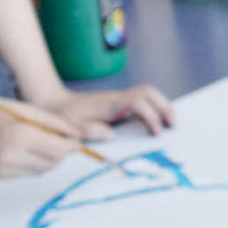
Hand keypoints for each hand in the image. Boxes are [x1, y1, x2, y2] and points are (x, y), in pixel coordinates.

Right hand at [0, 94, 86, 177]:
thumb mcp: (31, 110)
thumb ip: (57, 124)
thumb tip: (78, 139)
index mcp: (21, 135)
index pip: (59, 150)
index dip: (71, 146)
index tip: (75, 141)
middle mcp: (10, 155)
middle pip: (52, 163)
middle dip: (60, 153)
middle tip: (57, 141)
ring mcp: (2, 168)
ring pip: (40, 171)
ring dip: (46, 160)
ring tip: (37, 144)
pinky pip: (25, 173)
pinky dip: (30, 164)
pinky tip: (20, 150)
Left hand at [43, 83, 175, 137]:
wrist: (54, 102)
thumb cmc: (64, 116)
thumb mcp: (72, 127)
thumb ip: (91, 131)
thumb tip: (111, 135)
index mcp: (109, 104)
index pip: (137, 104)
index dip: (150, 117)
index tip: (156, 132)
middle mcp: (117, 98)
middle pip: (148, 92)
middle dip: (164, 107)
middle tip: (173, 125)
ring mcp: (119, 97)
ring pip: (148, 93)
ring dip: (162, 105)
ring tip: (170, 123)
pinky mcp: (119, 101)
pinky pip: (143, 99)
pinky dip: (155, 107)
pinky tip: (156, 121)